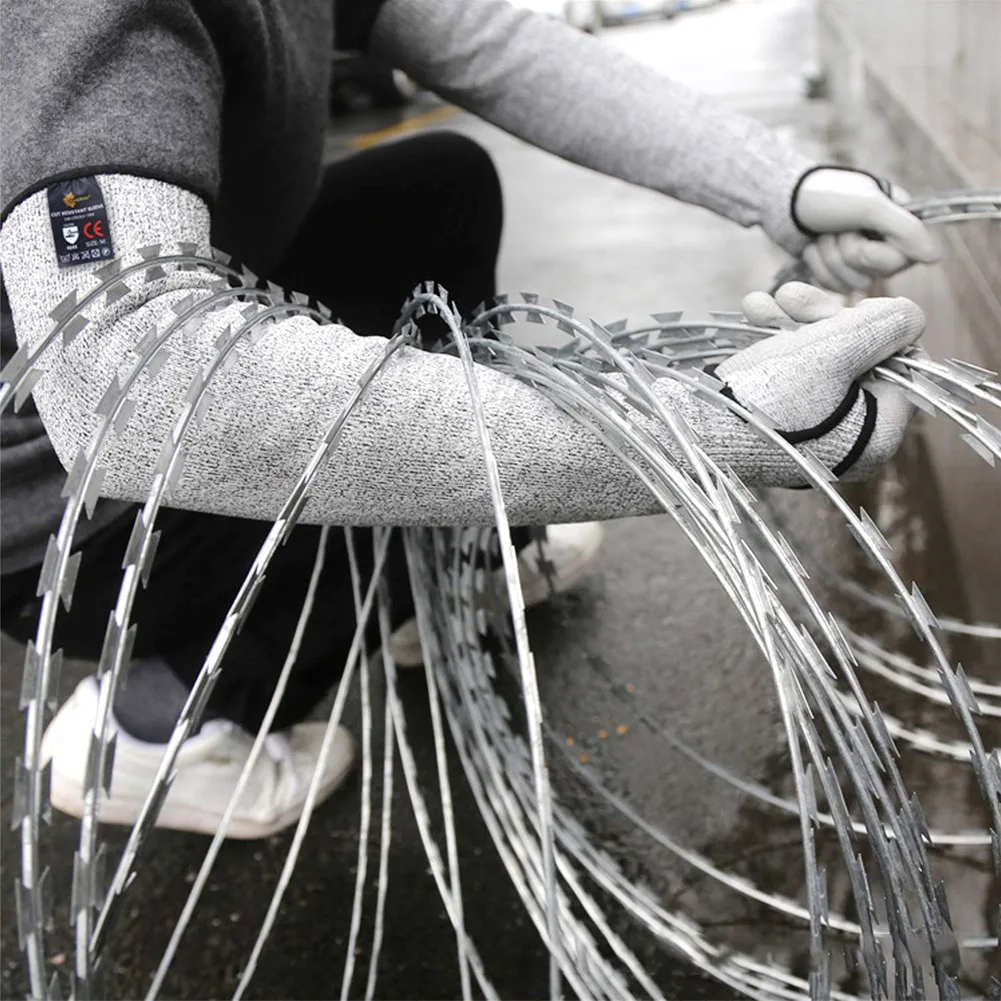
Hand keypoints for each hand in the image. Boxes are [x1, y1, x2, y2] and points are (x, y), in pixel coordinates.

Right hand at [698, 282, 924, 484]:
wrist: (693, 432)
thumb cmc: (767, 399)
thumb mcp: (833, 350)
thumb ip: (885, 326)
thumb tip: (912, 315)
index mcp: (877, 433)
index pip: (903, 367)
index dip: (880, 328)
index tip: (849, 308)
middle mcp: (851, 436)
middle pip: (859, 356)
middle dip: (823, 317)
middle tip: (793, 295)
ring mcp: (814, 430)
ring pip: (820, 357)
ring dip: (792, 320)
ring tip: (761, 304)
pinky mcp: (779, 421)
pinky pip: (791, 371)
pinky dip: (773, 341)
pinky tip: (752, 315)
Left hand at [791, 166, 940, 293]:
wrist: (785, 200)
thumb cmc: (828, 196)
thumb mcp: (870, 206)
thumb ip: (906, 230)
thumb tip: (935, 258)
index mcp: (899, 222)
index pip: (902, 260)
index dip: (872, 254)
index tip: (856, 232)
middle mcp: (884, 243)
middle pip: (873, 275)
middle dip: (845, 252)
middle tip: (835, 229)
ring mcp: (859, 259)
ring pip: (851, 284)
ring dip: (829, 259)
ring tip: (822, 234)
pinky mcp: (836, 270)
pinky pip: (832, 286)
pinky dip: (817, 266)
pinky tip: (812, 247)